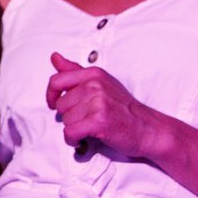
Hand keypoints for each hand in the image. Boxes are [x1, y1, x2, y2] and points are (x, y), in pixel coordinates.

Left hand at [45, 52, 162, 159]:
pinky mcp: (98, 121)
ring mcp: (97, 102)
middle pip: (60, 105)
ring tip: (91, 127)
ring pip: (65, 120)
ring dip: (75, 128)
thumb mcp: (101, 82)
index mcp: (93, 74)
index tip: (53, 104)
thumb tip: (54, 57)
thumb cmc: (123, 108)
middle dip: (69, 116)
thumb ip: (75, 70)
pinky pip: (70, 132)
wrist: (147, 128)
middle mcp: (94, 85)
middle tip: (87, 118)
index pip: (56, 81)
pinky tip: (84, 138)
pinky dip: (74, 140)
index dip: (50, 95)